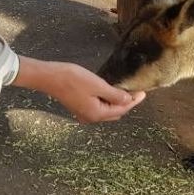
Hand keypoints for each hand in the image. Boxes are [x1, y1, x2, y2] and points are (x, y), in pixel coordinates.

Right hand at [13, 56, 145, 122]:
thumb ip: (115, 95)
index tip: (143, 92)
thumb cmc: (73, 79)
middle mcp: (91, 117)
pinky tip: (109, 92)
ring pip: (106, 111)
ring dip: (116, 103)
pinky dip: (106, 102)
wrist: (49, 77)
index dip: (134, 101)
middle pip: (115, 113)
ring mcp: (83, 114)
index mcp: (97, 114)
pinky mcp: (78, 107)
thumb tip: (129, 101)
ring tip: (125, 91)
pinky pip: (98, 107)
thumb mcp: (97, 85)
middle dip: (126, 103)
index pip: (122, 109)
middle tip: (136, 91)